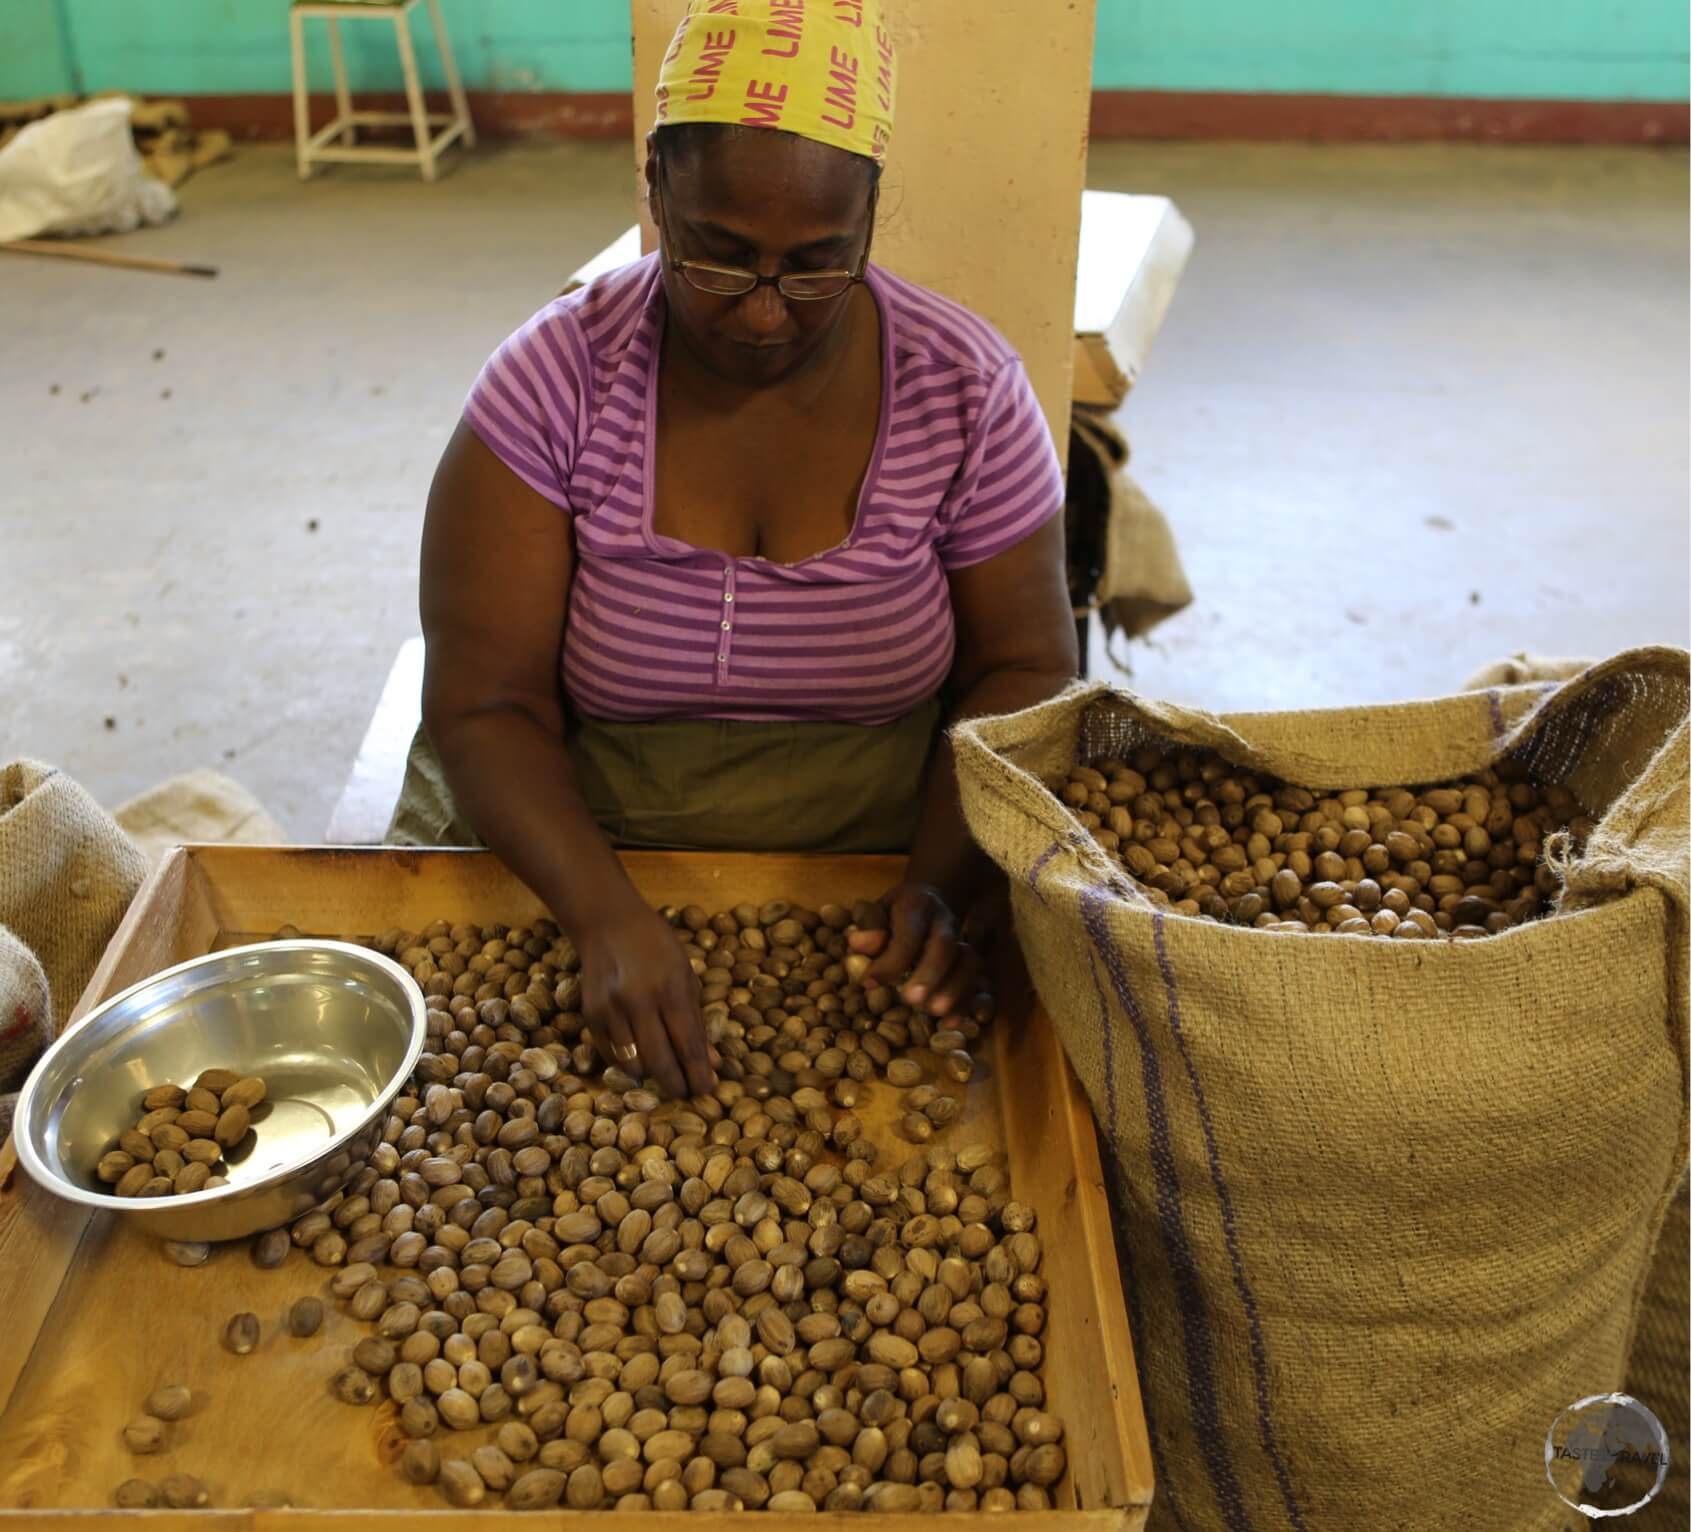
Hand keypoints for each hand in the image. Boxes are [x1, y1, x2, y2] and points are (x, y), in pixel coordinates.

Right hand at [576, 901, 716, 1099]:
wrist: (608, 923)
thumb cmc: (657, 947)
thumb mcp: (686, 976)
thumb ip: (697, 1021)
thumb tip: (712, 1064)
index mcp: (671, 989)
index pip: (689, 1045)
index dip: (698, 1074)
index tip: (706, 1091)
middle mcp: (640, 1001)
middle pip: (660, 1061)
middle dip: (676, 1084)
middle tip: (686, 1093)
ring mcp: (612, 1009)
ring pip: (633, 1063)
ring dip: (652, 1076)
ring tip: (665, 1076)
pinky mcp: (591, 1015)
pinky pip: (611, 1054)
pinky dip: (627, 1063)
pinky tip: (640, 1061)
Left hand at [850, 882, 988, 1019]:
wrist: (932, 898)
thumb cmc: (894, 912)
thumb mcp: (876, 909)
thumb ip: (868, 925)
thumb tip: (859, 944)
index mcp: (917, 905)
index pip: (908, 933)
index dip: (891, 960)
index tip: (870, 982)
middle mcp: (944, 922)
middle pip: (945, 946)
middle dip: (929, 974)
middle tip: (911, 999)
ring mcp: (961, 941)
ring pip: (968, 962)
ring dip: (953, 989)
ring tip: (934, 1011)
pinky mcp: (970, 960)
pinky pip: (975, 981)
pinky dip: (965, 1002)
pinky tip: (950, 1023)